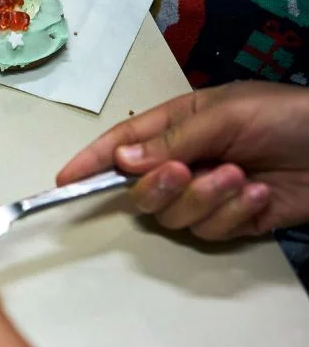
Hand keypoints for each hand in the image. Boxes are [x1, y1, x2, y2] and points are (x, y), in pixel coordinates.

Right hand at [57, 81, 308, 239]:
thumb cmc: (283, 115)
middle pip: (142, 191)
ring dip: (208, 200)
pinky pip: (211, 231)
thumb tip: (120, 162)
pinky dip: (234, 215)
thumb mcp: (225, 114)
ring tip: (243, 177)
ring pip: (176, 217)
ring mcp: (207, 194)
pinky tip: (260, 194)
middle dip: (160, 187)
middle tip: (187, 173)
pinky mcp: (233, 221)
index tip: (62, 182)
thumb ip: (172, 141)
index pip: (121, 145)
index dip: (91, 162)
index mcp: (175, 126)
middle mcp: (184, 161)